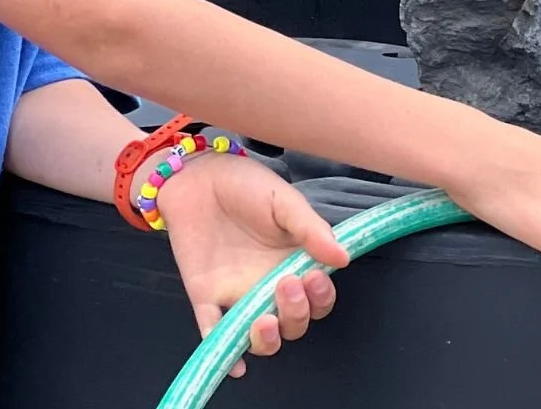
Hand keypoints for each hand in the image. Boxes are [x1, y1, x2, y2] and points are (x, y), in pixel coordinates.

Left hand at [155, 150, 351, 378]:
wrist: (197, 176)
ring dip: (268, 339)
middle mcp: (270, 287)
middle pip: (293, 323)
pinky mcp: (205, 298)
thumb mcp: (283, 201)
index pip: (317, 298)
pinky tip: (236, 364)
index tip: (315, 276)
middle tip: (287, 284)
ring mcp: (238, 296)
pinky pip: (214, 332)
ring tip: (264, 321)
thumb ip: (310, 228)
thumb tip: (343, 257)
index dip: (321, 298)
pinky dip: (223, 353)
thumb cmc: (246, 186)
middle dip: (297, 314)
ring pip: (260, 338)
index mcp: (295, 264)